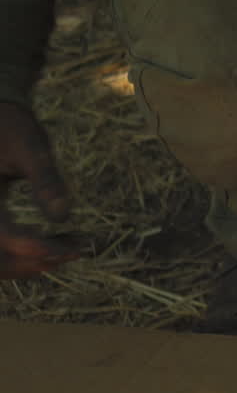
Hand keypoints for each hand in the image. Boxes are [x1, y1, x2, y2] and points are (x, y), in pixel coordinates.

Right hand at [0, 102, 78, 278]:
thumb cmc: (12, 128)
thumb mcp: (31, 147)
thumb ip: (46, 180)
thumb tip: (62, 216)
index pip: (2, 234)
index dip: (35, 247)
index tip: (71, 248)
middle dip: (34, 261)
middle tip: (74, 251)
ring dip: (31, 264)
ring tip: (70, 249)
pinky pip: (1, 252)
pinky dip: (26, 257)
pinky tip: (56, 245)